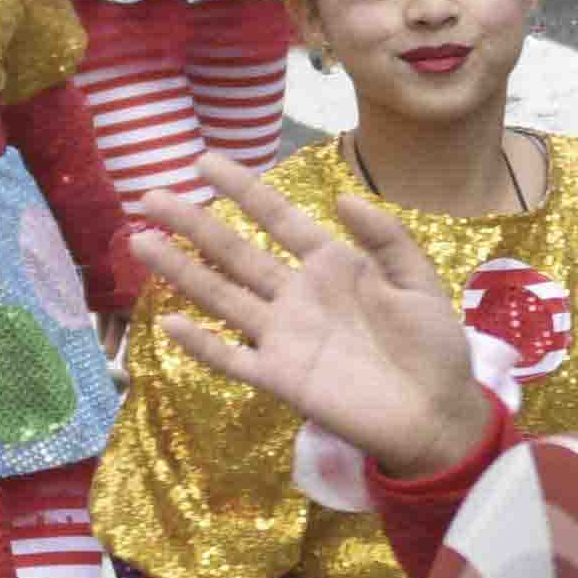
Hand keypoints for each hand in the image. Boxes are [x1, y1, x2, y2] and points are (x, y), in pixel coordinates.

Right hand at [139, 167, 490, 481]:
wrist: (437, 415)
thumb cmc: (434, 347)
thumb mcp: (419, 282)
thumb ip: (385, 239)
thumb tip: (342, 197)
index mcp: (333, 265)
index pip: (278, 219)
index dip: (243, 190)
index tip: (204, 162)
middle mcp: (298, 295)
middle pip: (236, 252)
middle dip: (193, 224)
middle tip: (151, 196)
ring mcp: (284, 336)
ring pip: (221, 296)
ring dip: (181, 271)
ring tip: (139, 241)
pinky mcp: (279, 377)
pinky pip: (231, 358)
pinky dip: (201, 343)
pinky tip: (169, 323)